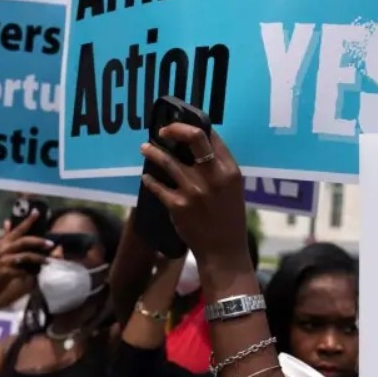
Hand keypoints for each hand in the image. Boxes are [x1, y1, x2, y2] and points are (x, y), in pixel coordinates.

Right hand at [0, 212, 52, 309]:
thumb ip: (6, 236)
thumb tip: (7, 221)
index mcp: (4, 243)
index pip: (17, 229)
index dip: (27, 221)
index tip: (37, 212)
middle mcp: (4, 250)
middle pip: (24, 241)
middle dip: (38, 241)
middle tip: (51, 243)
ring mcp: (5, 261)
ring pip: (25, 256)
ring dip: (39, 258)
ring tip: (48, 261)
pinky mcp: (6, 272)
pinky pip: (22, 271)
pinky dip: (31, 272)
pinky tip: (37, 273)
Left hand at [140, 126, 246, 268]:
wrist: (223, 250)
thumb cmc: (228, 218)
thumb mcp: (232, 189)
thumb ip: (218, 168)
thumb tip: (196, 147)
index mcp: (229, 170)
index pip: (211, 136)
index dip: (193, 127)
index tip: (180, 127)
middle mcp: (213, 176)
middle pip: (194, 138)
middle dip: (175, 129)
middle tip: (162, 131)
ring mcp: (194, 190)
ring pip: (168, 160)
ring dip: (153, 152)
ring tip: (145, 148)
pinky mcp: (178, 205)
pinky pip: (157, 186)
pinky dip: (149, 180)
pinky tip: (146, 178)